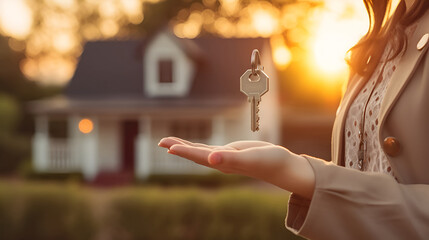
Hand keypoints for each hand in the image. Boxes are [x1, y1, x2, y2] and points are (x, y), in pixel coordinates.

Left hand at [158, 137, 314, 198]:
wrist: (282, 166)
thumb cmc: (269, 162)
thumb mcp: (250, 158)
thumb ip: (230, 159)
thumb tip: (211, 159)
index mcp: (223, 163)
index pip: (199, 156)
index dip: (184, 151)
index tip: (168, 147)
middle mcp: (220, 162)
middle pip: (195, 154)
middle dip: (178, 147)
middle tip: (160, 142)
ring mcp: (225, 157)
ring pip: (200, 151)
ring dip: (185, 146)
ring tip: (169, 143)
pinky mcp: (231, 152)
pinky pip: (210, 148)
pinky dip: (199, 145)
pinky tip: (194, 145)